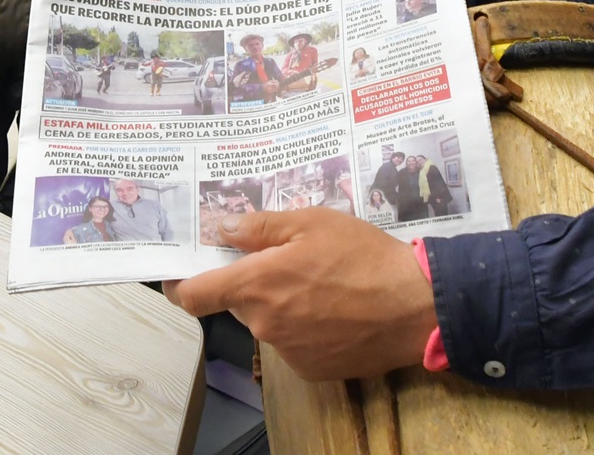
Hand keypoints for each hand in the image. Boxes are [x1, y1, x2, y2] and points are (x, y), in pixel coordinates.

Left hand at [163, 208, 435, 380]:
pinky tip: (336, 310)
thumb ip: (262, 227)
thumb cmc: (364, 257)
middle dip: (252, 284)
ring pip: (268, 322)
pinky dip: (305, 328)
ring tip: (323, 284)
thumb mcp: (313, 222)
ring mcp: (287, 351)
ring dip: (282, 305)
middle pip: (238, 303)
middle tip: (286, 261)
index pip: (193, 296)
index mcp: (257, 284)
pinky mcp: (311, 370)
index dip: (178, 285)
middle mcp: (263, 323)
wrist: (415, 307)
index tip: (178, 275)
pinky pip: (293, 344)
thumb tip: (225, 229)